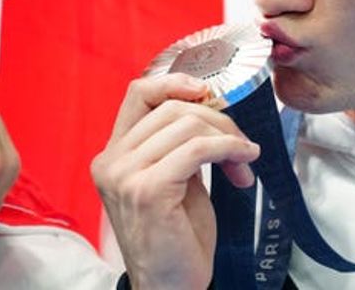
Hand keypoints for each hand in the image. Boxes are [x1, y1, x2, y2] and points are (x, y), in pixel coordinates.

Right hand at [91, 73, 259, 289]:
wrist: (170, 288)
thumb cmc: (175, 239)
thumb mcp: (173, 180)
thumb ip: (177, 145)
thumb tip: (210, 110)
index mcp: (112, 155)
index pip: (137, 95)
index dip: (174, 84)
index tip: (208, 93)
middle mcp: (111, 161)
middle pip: (170, 108)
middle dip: (216, 119)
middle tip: (241, 144)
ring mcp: (125, 175)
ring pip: (185, 125)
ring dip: (227, 138)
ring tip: (243, 162)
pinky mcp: (147, 190)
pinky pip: (196, 150)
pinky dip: (227, 150)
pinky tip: (243, 165)